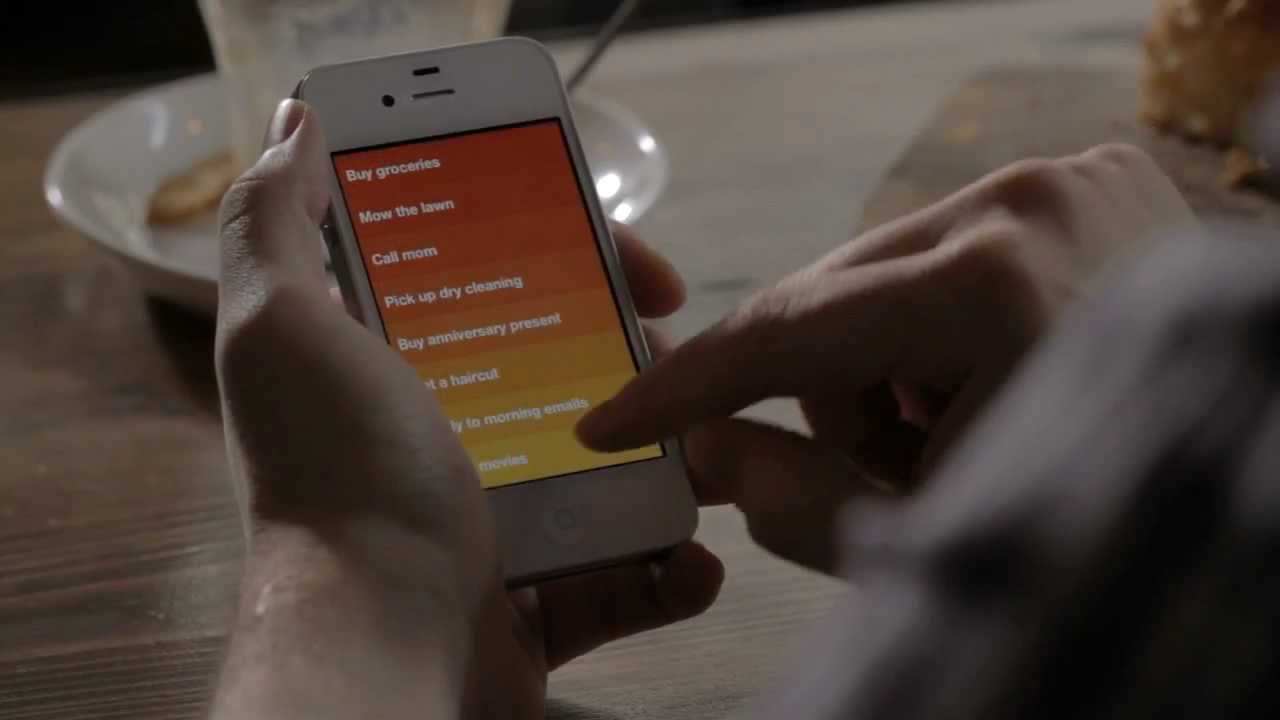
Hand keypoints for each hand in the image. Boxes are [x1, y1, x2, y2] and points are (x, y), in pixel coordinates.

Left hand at [212, 99, 721, 719]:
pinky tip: (693, 551)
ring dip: (667, 452)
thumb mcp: (282, 327)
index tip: (610, 244)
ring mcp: (490, 524)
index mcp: (387, 374)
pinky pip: (620, 573)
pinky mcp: (534, 599)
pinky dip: (666, 565)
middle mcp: (435, 445)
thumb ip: (275, 223)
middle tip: (670, 343)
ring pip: (602, 468)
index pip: (484, 279)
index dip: (552, 245)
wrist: (379, 642)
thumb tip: (295, 129)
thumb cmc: (341, 476)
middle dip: (627, 347)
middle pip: (556, 367)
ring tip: (708, 444)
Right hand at [579, 144, 1197, 573]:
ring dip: (894, 362)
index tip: (612, 418)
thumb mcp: (930, 543)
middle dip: (829, 395)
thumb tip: (701, 449)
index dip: (686, 388)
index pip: (787, 333)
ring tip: (967, 429)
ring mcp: (1076, 179)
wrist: (1259, 514)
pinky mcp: (1104, 182)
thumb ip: (793, 497)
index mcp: (992, 288)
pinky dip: (952, 324)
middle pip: (836, 297)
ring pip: (893, 271)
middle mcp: (1029, 202)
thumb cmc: (1105, 534)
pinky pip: (963, 249)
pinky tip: (1006, 378)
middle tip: (880, 466)